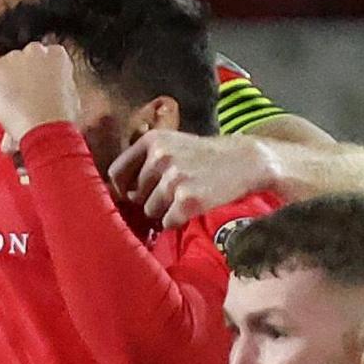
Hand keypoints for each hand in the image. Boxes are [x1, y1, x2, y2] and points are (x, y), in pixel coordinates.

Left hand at [0, 41, 86, 154]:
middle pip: (22, 57)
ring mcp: (14, 58)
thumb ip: (58, 84)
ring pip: (4, 64)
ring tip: (12, 102)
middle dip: (22, 73)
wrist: (44, 128)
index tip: (38, 83)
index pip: (44, 55)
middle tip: (24, 94)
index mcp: (57, 56)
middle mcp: (35, 51)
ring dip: (5, 79)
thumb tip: (51, 88)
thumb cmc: (60, 118)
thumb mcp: (69, 97)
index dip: (39, 71)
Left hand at [109, 130, 274, 227]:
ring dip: (164, 211)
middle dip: (150, 200)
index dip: (121, 189)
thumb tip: (118, 190)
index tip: (130, 196)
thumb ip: (145, 160)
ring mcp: (174, 179)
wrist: (246, 161)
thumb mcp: (174, 144)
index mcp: (152, 140)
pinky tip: (192, 208)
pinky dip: (177, 221)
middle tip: (172, 194)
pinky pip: (168, 222)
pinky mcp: (188, 200)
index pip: (116, 172)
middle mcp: (160, 157)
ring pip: (150, 211)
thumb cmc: (206, 156)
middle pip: (135, 195)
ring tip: (185, 199)